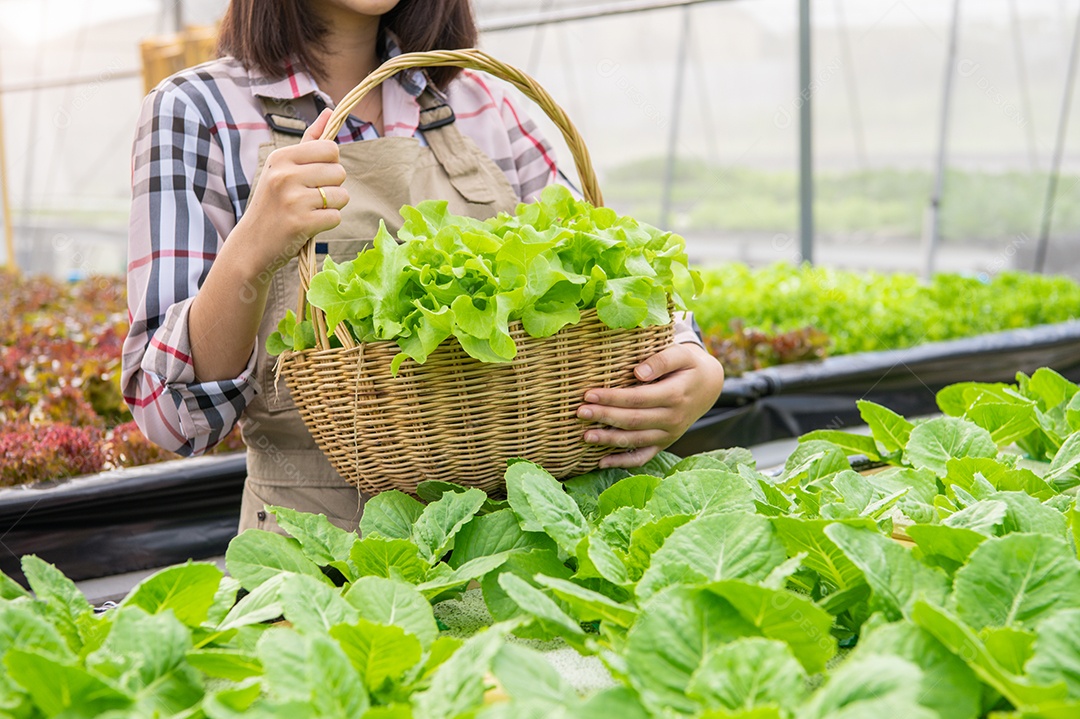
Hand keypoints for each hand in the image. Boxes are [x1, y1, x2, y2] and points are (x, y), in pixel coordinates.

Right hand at [235, 108, 348, 277]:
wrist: (252, 243)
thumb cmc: (273, 202)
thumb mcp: (283, 167)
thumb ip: (309, 141)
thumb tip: (330, 112)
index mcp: (282, 157)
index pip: (330, 149)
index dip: (330, 164)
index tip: (315, 176)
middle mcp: (285, 175)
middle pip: (340, 172)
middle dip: (333, 186)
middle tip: (312, 197)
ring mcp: (293, 199)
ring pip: (342, 196)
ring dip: (333, 206)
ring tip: (310, 210)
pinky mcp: (301, 223)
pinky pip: (336, 217)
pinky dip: (328, 223)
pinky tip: (309, 225)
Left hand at [577, 343, 724, 467]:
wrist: (709, 386)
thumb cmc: (688, 365)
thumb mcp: (681, 354)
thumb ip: (661, 360)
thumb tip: (638, 373)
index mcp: (675, 395)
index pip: (638, 398)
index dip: (613, 398)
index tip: (589, 394)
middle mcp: (673, 418)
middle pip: (633, 420)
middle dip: (605, 417)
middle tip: (580, 412)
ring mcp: (669, 434)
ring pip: (635, 440)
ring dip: (609, 440)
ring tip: (585, 436)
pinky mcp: (664, 443)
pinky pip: (643, 457)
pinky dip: (623, 462)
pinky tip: (601, 462)